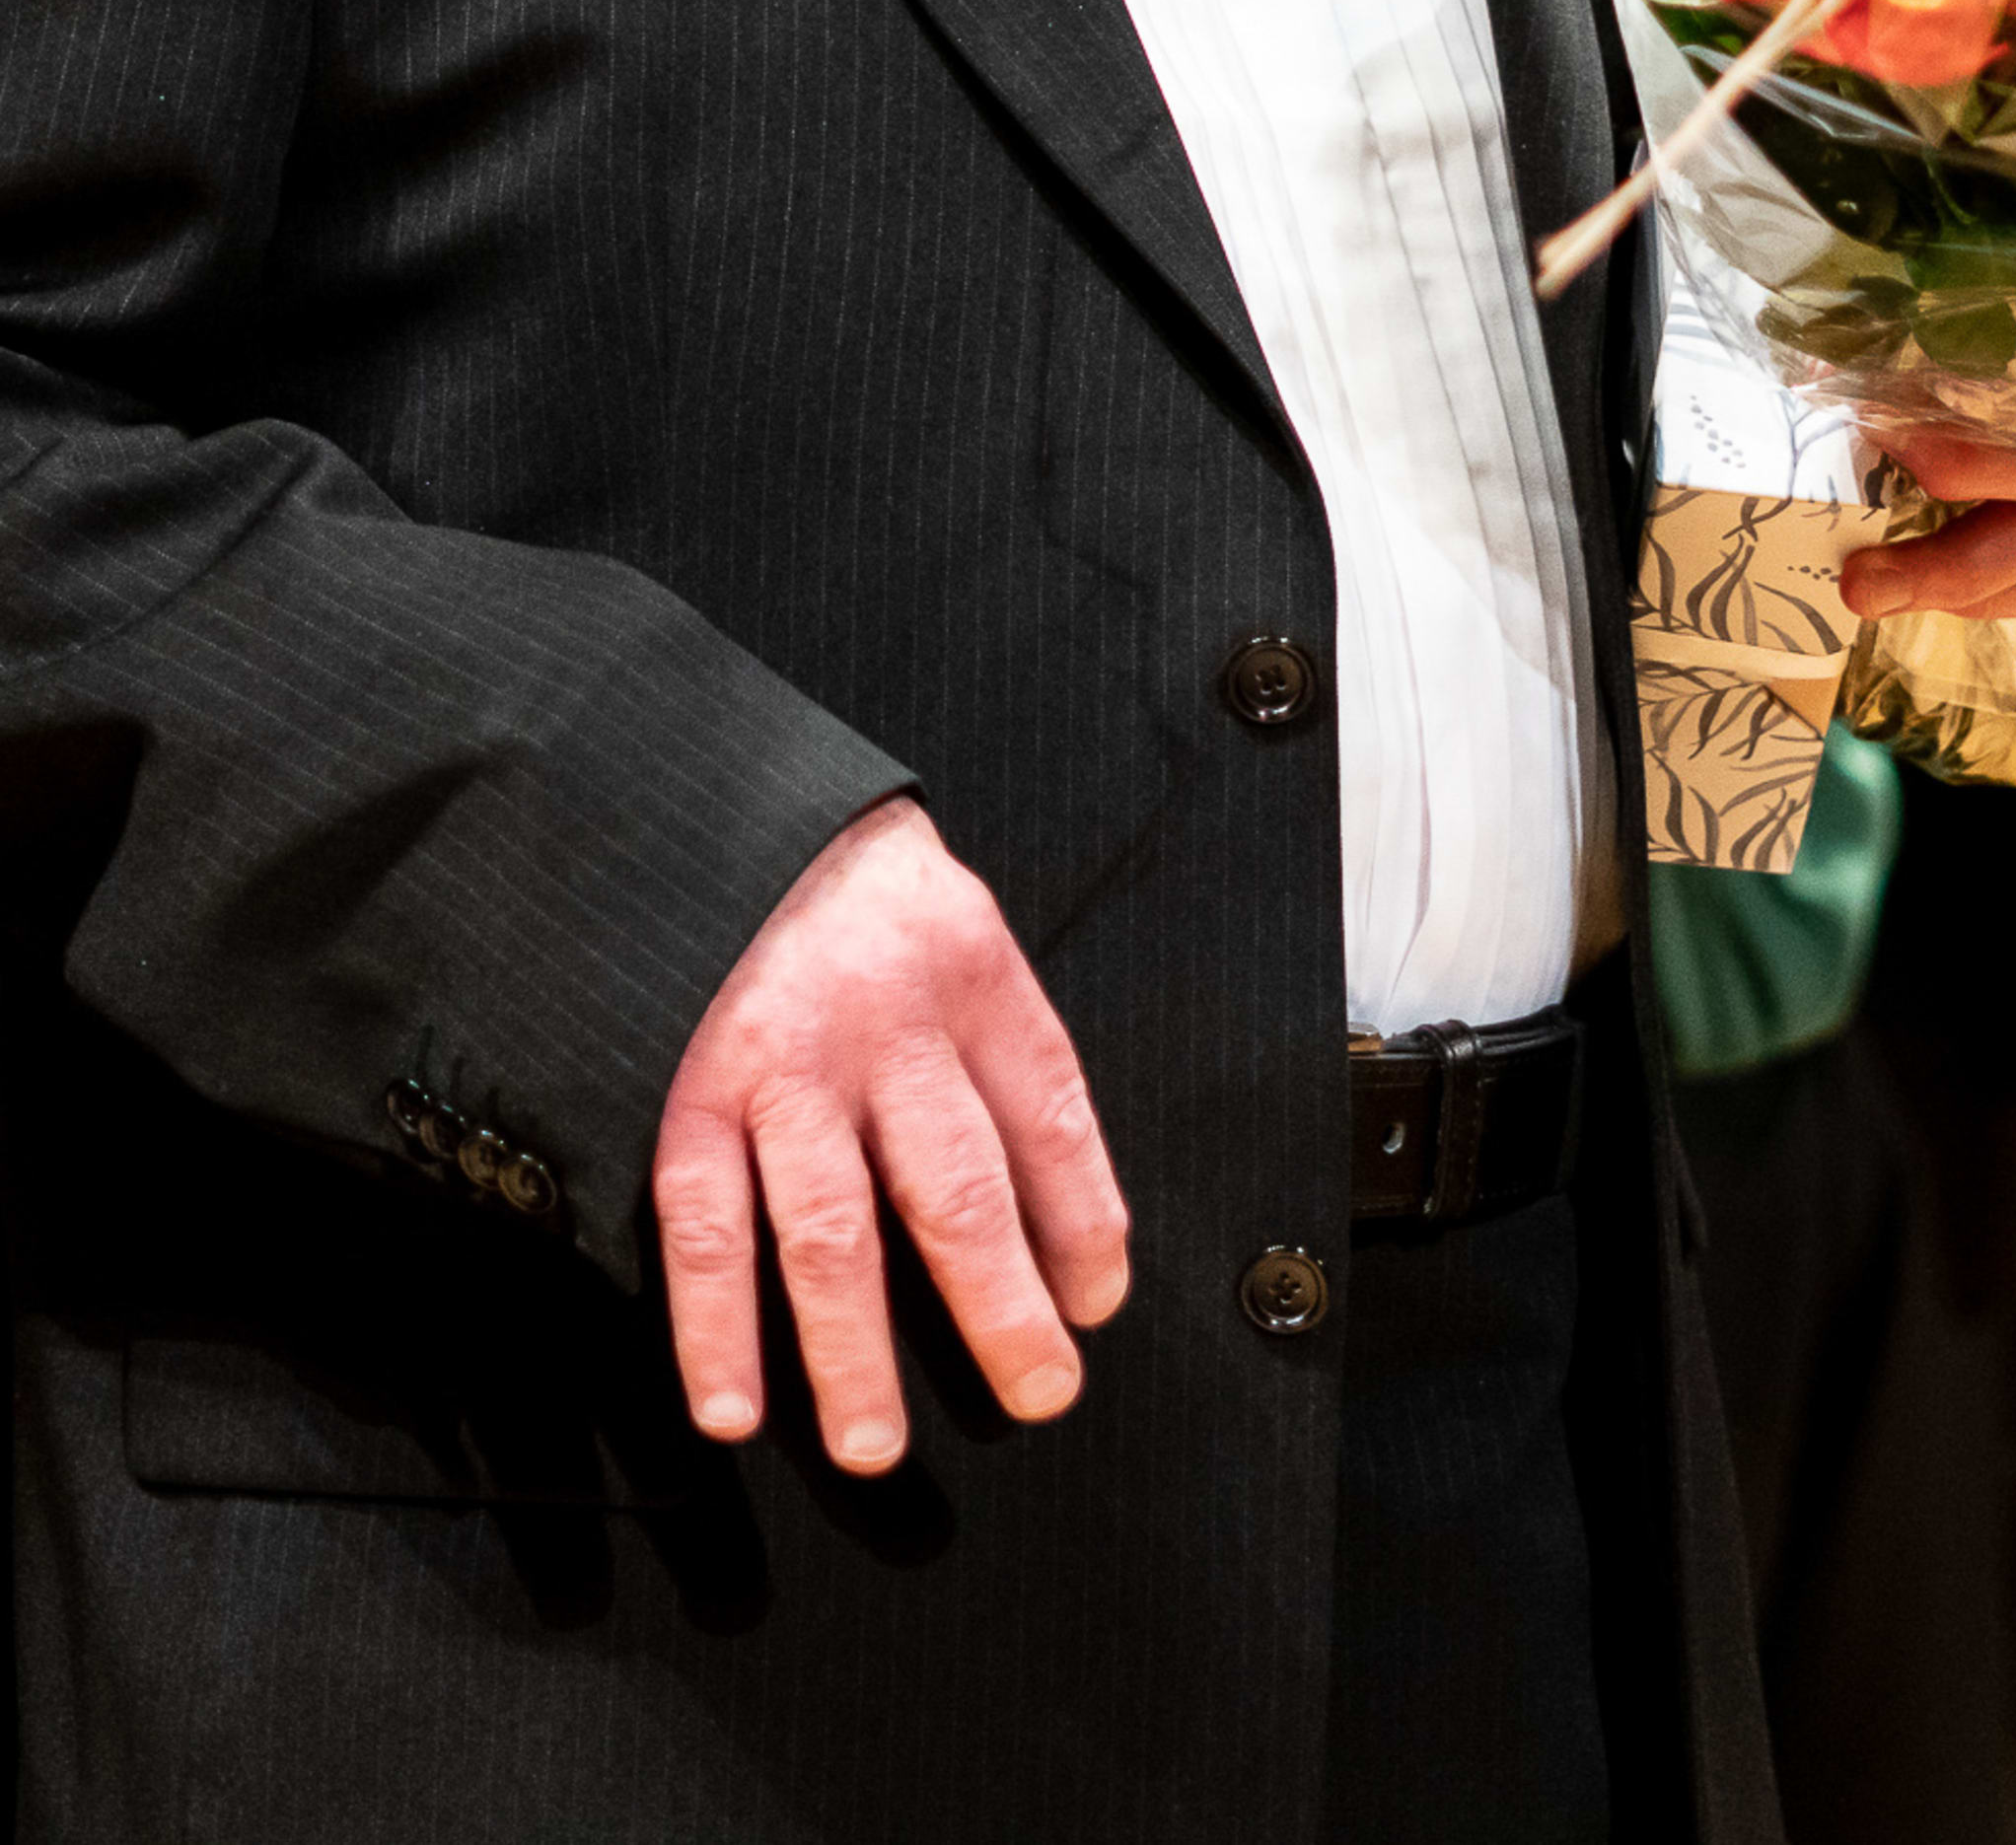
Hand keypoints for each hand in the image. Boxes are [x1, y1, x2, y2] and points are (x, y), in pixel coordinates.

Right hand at [653, 797, 1129, 1475]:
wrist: (725, 801)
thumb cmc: (862, 893)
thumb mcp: (962, 930)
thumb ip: (999, 1058)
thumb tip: (1062, 1226)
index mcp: (971, 976)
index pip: (1049, 1118)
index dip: (1081, 1221)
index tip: (1095, 1305)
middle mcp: (885, 1027)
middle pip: (954, 1191)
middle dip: (1000, 1311)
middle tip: (1036, 1394)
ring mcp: (782, 1063)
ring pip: (829, 1230)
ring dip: (850, 1353)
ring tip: (874, 1447)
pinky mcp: (688, 1084)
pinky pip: (702, 1219)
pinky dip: (712, 1322)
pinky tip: (731, 1402)